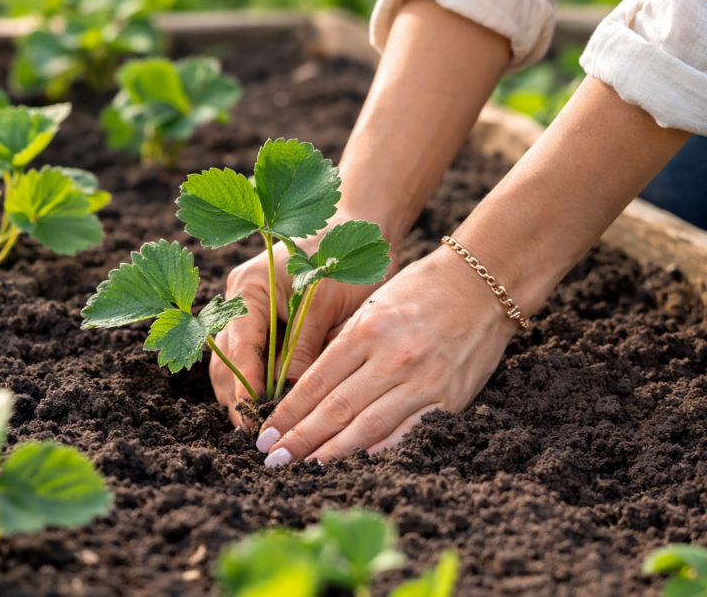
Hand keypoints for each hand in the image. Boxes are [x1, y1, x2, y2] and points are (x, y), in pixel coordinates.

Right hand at [210, 215, 397, 427]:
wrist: (359, 231)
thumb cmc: (344, 259)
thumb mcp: (326, 302)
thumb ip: (305, 345)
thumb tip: (292, 392)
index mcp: (249, 288)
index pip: (238, 344)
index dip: (243, 382)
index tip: (253, 414)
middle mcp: (241, 302)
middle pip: (226, 359)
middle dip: (237, 397)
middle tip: (254, 432)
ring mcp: (249, 314)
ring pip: (234, 364)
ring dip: (244, 395)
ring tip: (260, 427)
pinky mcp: (266, 326)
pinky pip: (254, 361)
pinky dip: (260, 384)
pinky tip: (272, 408)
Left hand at [254, 245, 518, 464]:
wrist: (483, 285)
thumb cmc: (420, 291)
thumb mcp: (373, 305)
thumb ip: (344, 345)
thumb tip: (309, 390)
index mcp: (366, 329)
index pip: (316, 382)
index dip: (287, 413)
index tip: (266, 434)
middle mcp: (392, 357)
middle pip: (336, 409)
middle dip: (300, 438)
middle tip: (274, 459)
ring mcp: (423, 381)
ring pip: (368, 427)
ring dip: (333, 451)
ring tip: (306, 465)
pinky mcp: (450, 399)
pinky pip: (407, 432)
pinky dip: (379, 450)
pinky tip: (355, 463)